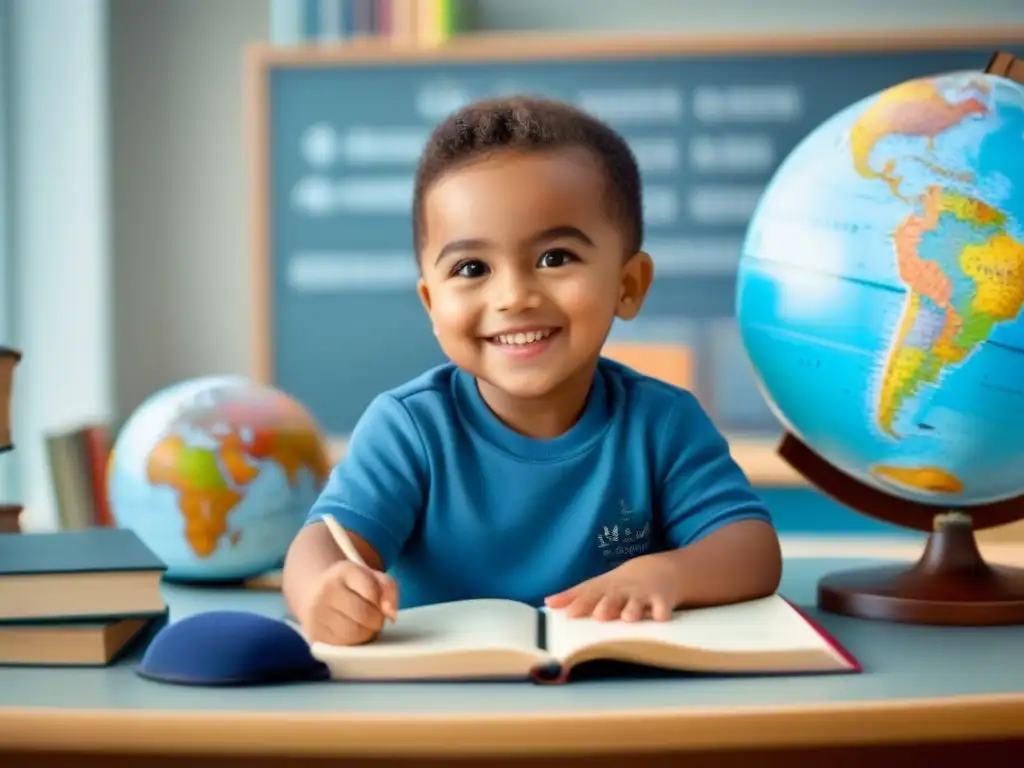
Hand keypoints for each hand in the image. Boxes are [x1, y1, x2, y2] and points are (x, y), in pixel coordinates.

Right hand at [300, 559, 398, 645]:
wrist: (314, 592)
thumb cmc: (351, 586)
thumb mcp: (372, 577)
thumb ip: (389, 589)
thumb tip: (392, 615)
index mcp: (343, 571)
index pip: (371, 590)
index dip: (381, 601)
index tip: (378, 603)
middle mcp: (326, 591)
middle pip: (364, 616)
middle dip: (376, 620)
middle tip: (373, 618)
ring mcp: (317, 614)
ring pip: (355, 634)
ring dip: (366, 634)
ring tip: (362, 625)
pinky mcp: (315, 635)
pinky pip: (344, 646)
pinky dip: (354, 643)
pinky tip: (351, 633)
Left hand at [544, 554, 680, 621]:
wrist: (657, 570)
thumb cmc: (620, 585)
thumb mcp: (598, 586)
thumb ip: (574, 596)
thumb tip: (548, 603)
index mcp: (605, 588)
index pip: (590, 595)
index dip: (580, 604)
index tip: (569, 614)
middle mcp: (622, 591)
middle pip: (613, 598)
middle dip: (607, 605)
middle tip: (600, 615)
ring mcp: (642, 595)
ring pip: (637, 603)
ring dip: (633, 609)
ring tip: (628, 618)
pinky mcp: (662, 601)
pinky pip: (663, 607)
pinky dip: (662, 612)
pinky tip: (660, 617)